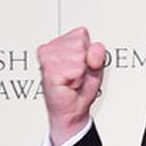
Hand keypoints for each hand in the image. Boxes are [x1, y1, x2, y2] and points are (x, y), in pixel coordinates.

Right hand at [37, 27, 106, 145]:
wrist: (72, 111)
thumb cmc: (80, 90)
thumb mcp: (95, 69)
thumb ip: (98, 56)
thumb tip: (96, 48)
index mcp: (61, 43)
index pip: (81, 34)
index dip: (88, 52)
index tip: (82, 66)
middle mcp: (51, 48)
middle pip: (81, 44)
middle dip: (85, 63)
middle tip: (77, 76)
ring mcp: (48, 58)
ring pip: (78, 56)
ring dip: (80, 73)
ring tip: (73, 80)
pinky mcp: (49, 71)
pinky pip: (74, 69)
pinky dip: (77, 80)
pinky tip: (69, 84)